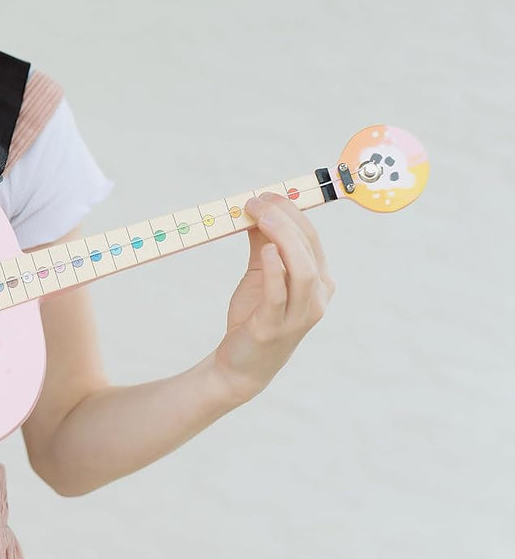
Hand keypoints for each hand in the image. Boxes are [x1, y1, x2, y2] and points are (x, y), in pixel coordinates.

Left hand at [213, 192, 335, 404]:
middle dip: (285, 218)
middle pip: (308, 248)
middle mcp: (317, 297)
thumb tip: (257, 208)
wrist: (241, 363)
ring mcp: (299, 314)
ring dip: (283, 238)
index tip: (265, 195)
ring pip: (303, 271)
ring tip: (262, 216)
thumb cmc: (255, 314)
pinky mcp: (274, 328)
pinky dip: (275, 271)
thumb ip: (262, 242)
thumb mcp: (260, 272)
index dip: (290, 211)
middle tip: (257, 201)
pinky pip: (280, 295)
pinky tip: (265, 251)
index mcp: (318, 280)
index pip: (311, 237)